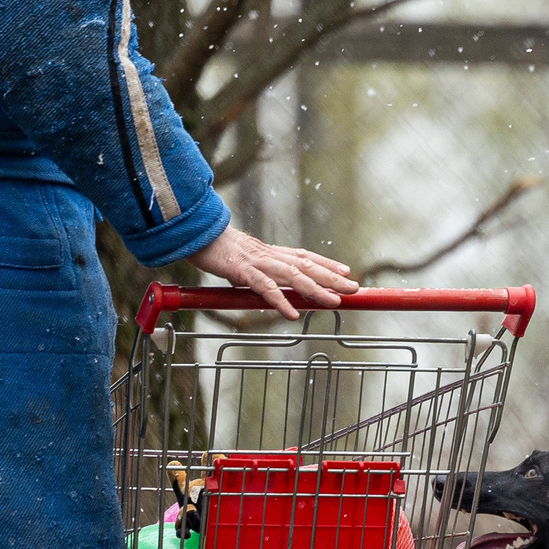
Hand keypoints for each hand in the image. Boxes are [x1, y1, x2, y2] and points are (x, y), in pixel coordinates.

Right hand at [187, 226, 358, 317]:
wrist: (193, 234)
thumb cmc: (217, 250)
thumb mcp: (243, 264)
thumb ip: (258, 275)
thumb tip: (267, 290)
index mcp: (270, 253)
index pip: (304, 257)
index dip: (326, 263)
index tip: (346, 271)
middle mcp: (269, 255)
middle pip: (307, 266)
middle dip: (333, 278)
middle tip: (355, 288)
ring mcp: (257, 262)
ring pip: (292, 276)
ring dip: (315, 290)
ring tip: (334, 302)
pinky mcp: (242, 270)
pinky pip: (264, 288)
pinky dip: (280, 301)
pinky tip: (292, 313)